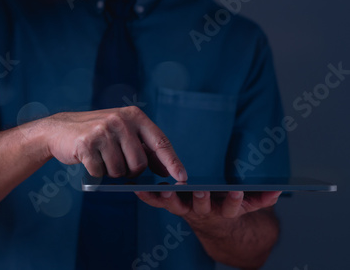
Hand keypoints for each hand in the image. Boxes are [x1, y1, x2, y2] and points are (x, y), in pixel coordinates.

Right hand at [44, 106, 186, 180]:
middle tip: (118, 165)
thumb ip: (143, 147)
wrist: (59, 130)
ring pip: (120, 170)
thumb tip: (165, 169)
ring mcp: (103, 131)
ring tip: (101, 159)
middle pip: (139, 163)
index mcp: (134, 115)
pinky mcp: (87, 143)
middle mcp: (120, 120)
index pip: (160, 142)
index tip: (182, 178)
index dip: (172, 162)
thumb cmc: (96, 135)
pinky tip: (88, 159)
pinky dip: (95, 172)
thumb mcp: (122, 133)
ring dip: (111, 173)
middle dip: (131, 172)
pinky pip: (100, 172)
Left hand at [135, 190, 281, 227]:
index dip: (236, 201)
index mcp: (223, 211)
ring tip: (163, 188)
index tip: (238, 192)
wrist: (212, 225)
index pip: (232, 207)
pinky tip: (137, 189)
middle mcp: (203, 212)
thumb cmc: (228, 208)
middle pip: (202, 207)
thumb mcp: (248, 206)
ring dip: (170, 199)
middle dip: (201, 199)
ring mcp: (186, 210)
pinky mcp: (172, 205)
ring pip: (177, 206)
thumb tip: (277, 190)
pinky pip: (157, 203)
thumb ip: (262, 199)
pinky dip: (147, 198)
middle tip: (200, 191)